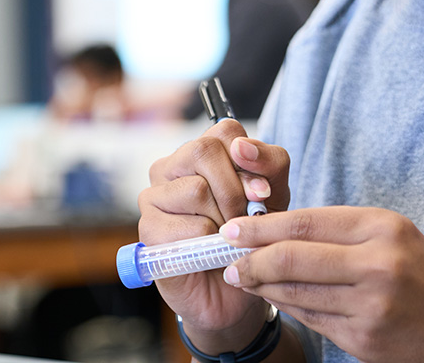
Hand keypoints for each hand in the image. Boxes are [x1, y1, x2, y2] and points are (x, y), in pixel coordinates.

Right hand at [137, 119, 290, 344]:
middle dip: (236, 190)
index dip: (250, 158)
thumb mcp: (274, 198)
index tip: (262, 192)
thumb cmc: (251, 238)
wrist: (236, 292)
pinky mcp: (148, 228)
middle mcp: (172, 167)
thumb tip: (243, 148)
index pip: (225, 130)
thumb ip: (268, 165)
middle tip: (245, 220)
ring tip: (227, 239)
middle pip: (205, 151)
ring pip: (197, 189)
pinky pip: (190, 226)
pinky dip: (211, 244)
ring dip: (225, 222)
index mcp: (202, 153)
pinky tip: (209, 253)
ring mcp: (154, 196)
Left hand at [218, 206, 423, 362]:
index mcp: (382, 228)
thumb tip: (273, 230)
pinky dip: (286, 306)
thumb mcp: (391, 236)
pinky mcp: (364, 340)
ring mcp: (371, 307)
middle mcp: (378, 265)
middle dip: (250, 257)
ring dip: (260, 285)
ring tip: (240, 276)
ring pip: (295, 292)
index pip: (305, 221)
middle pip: (292, 257)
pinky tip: (272, 298)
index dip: (261, 225)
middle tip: (225, 255)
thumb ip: (337, 231)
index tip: (232, 227)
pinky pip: (310, 319)